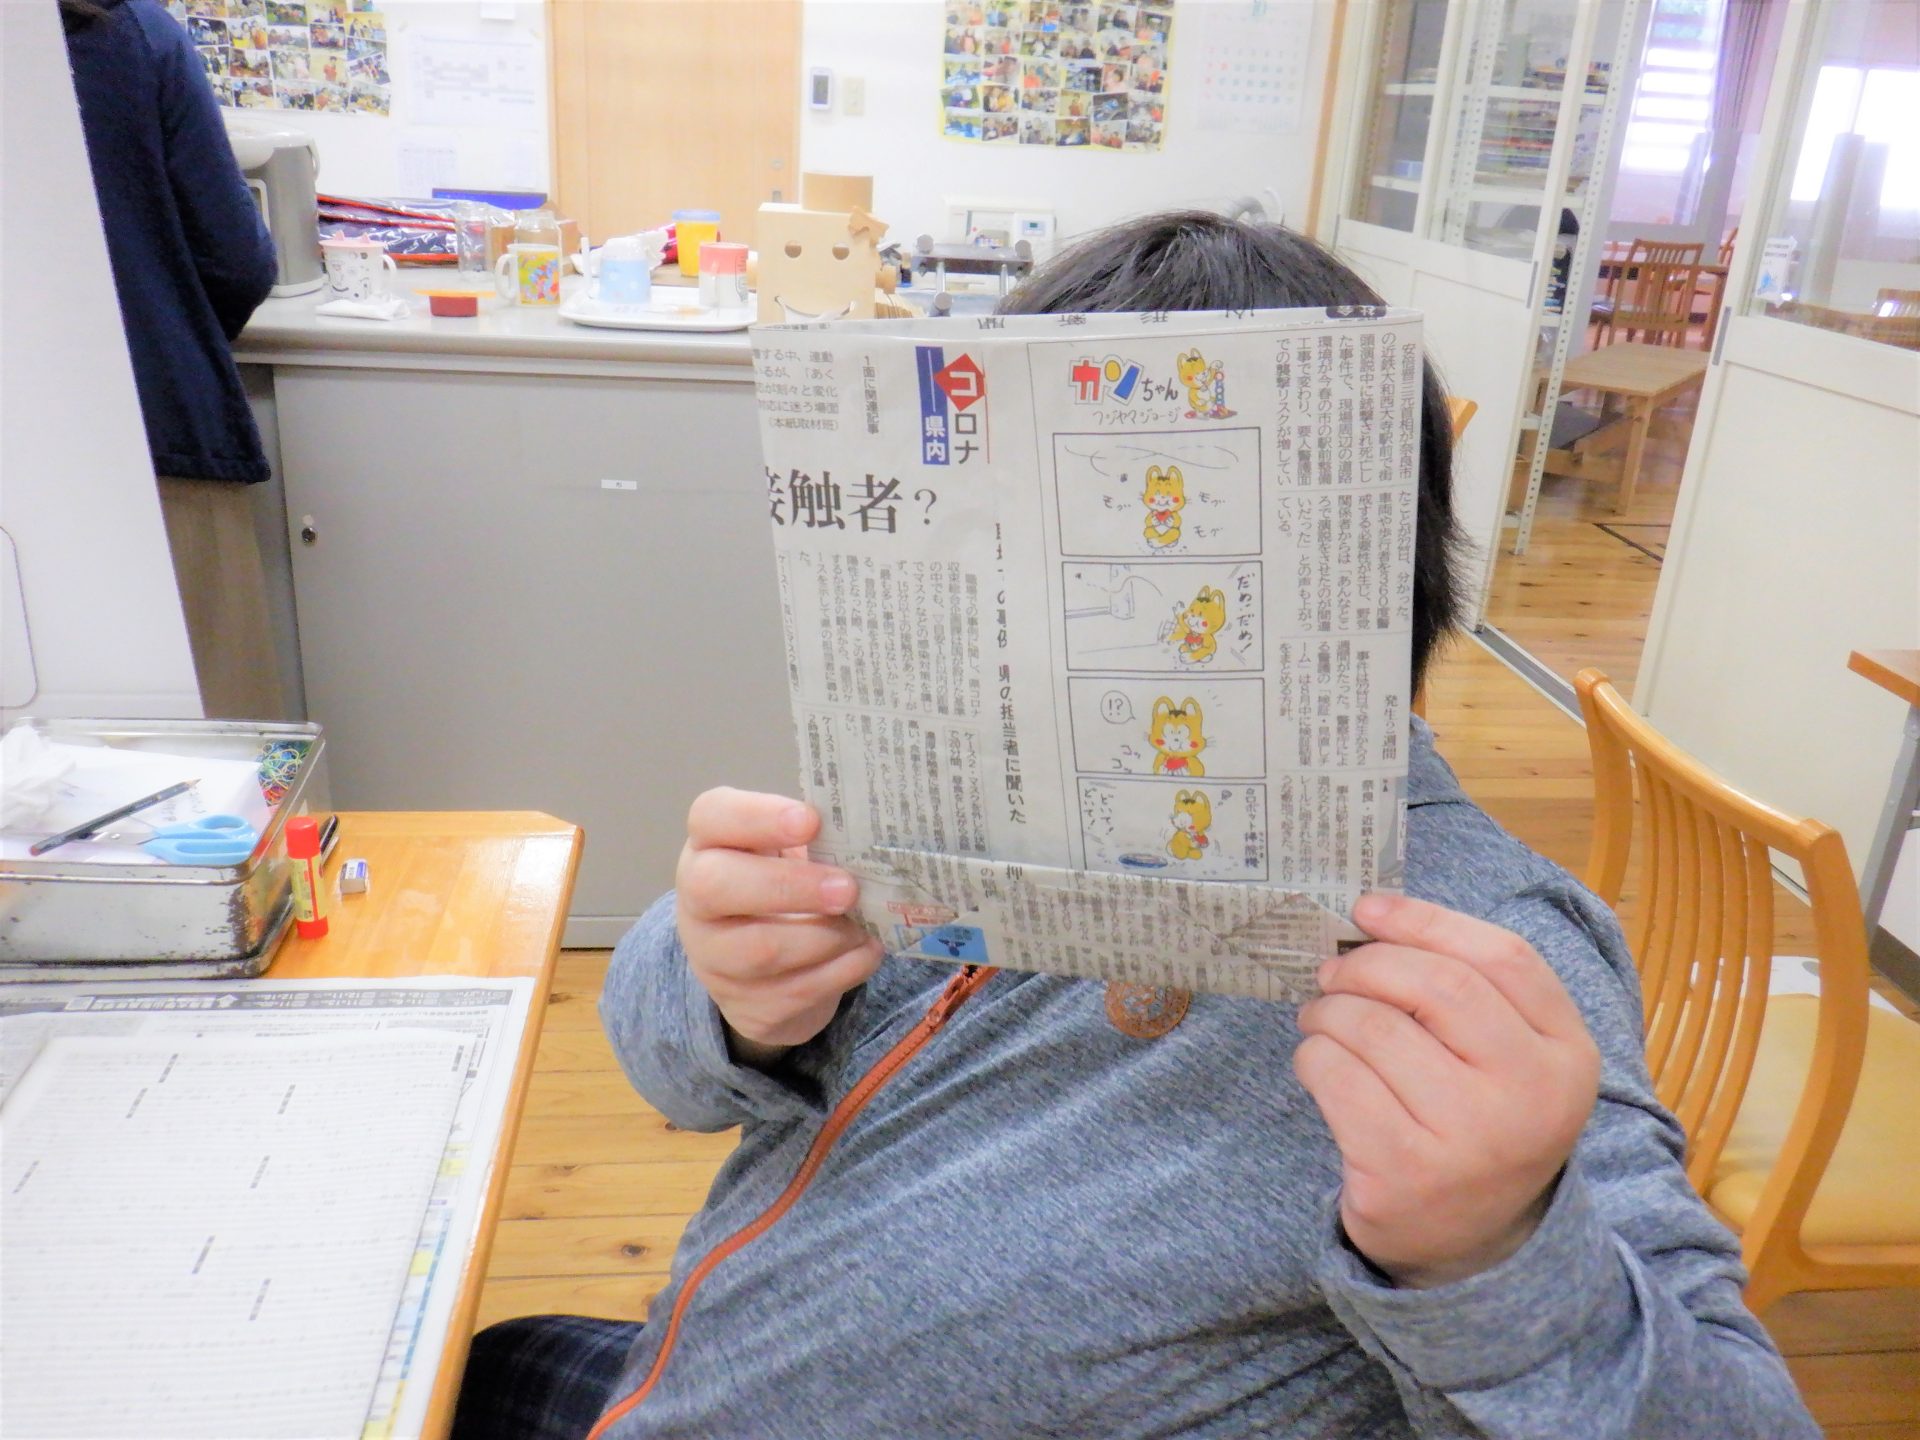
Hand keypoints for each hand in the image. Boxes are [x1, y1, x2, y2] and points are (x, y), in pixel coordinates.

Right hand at [676, 788, 882, 1067]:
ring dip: (827, 936)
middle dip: (790, 886)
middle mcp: (697, 902)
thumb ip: (817, 839)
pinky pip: (796, 991)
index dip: (758, 817)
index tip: (810, 821)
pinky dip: (843, 969)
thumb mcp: (790, 852)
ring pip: (761, 950)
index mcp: (709, 845)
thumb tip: (869, 836)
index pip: (711, 816)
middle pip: (717, 886)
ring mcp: (715, 960)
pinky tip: (866, 950)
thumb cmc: (785, 885)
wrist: (767, 969)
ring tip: (865, 924)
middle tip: (847, 888)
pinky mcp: (747, 1007)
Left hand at [1294, 893, 1600, 1288]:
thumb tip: (1372, 914)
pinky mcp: (1403, 1173)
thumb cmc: (1476, 1118)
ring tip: (1321, 1019)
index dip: (1426, 920)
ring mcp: (1469, 1140)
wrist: (1468, 1242)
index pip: (1503, 957)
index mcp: (1567, 1054)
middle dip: (1367, 965)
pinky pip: (1335, 1078)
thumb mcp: (1506, 1055)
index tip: (1368, 908)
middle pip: (1436, 986)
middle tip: (1332, 972)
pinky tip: (1318, 1064)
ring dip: (1328, 1011)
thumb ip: (1464, 985)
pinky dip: (1312, 1056)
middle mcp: (1530, 1097)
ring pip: (1373, 1027)